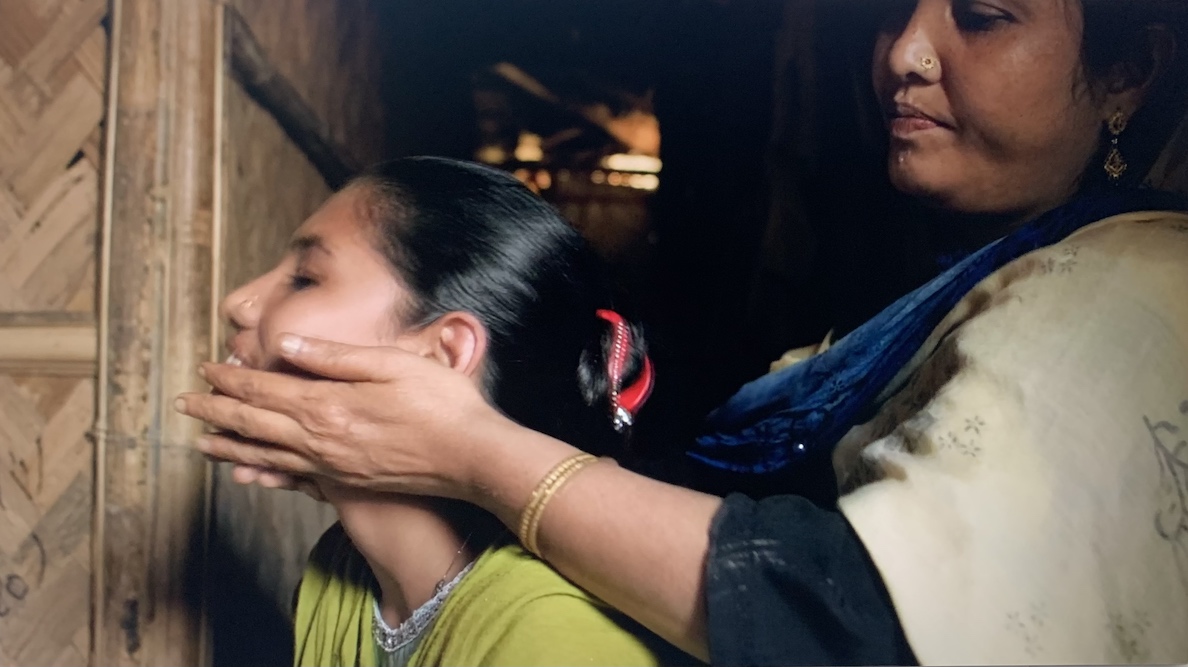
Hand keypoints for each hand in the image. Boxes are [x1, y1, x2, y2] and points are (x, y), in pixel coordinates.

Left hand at [175, 334, 506, 500]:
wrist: (472, 457)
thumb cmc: (440, 404)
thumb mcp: (391, 364)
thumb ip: (334, 357)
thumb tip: (284, 346)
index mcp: (329, 406)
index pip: (266, 390)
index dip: (232, 379)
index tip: (205, 368)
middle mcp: (322, 440)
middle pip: (255, 425)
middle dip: (216, 412)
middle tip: (183, 404)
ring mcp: (333, 466)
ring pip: (267, 456)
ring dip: (230, 447)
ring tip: (201, 444)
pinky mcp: (347, 482)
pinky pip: (293, 479)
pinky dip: (265, 475)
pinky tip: (250, 476)